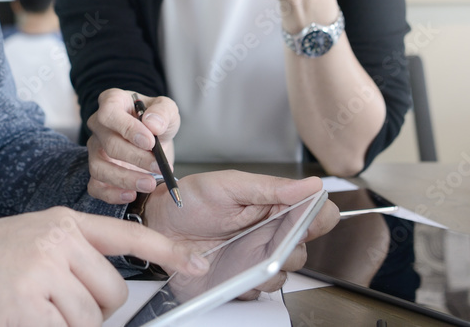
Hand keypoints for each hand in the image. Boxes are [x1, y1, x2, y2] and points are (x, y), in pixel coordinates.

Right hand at [0, 207, 208, 326]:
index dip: (166, 250)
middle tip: (46, 306)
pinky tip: (14, 319)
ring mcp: (43, 275)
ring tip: (22, 309)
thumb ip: (67, 257)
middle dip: (89, 312)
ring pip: (89, 323)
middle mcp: (57, 242)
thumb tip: (105, 295)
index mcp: (59, 222)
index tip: (197, 262)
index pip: (125, 234)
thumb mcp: (25, 240)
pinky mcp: (28, 310)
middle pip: (113, 296)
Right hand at [85, 89, 179, 203]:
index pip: (109, 113)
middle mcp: (98, 125)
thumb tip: (152, 124)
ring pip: (98, 167)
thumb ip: (162, 112)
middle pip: (107, 144)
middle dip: (135, 158)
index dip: (127, 129)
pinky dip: (112, 194)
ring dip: (125, 179)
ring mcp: (95, 149)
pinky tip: (133, 195)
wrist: (153, 139)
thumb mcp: (167, 109)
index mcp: (112, 102)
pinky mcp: (97, 171)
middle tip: (158, 166)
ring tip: (150, 184)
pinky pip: (95, 186)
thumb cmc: (155, 120)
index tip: (150, 142)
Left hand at [143, 171, 339, 297]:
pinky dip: (250, 283)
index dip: (318, 217)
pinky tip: (231, 269)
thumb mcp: (227, 185)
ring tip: (243, 253)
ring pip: (285, 272)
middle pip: (305, 248)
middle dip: (292, 246)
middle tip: (270, 239)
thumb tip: (310, 184)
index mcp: (272, 205)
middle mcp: (270, 233)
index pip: (316, 213)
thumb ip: (268, 187)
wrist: (157, 225)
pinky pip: (260, 290)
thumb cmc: (188, 200)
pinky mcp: (242, 279)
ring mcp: (257, 258)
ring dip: (270, 267)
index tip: (305, 219)